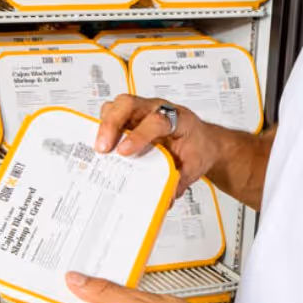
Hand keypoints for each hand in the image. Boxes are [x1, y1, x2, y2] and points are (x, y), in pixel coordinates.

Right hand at [96, 94, 215, 196]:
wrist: (203, 141)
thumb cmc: (198, 148)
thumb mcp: (194, 167)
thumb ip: (179, 182)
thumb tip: (165, 198)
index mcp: (178, 119)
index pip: (156, 120)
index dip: (139, 135)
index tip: (125, 151)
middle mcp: (157, 109)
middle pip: (129, 103)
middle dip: (112, 124)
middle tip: (103, 147)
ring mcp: (143, 111)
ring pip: (117, 106)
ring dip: (104, 125)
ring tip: (99, 148)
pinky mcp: (131, 118)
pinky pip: (112, 116)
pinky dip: (103, 129)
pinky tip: (101, 146)